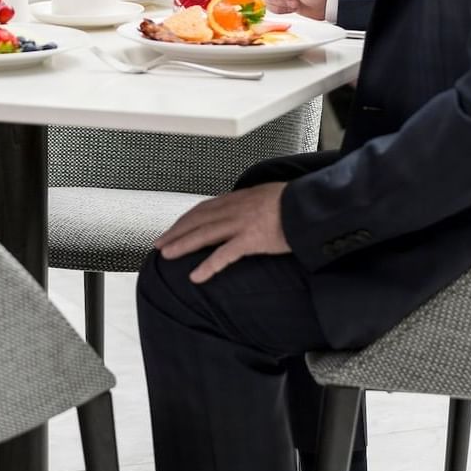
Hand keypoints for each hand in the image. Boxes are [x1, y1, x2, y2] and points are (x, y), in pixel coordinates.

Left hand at [155, 183, 289, 283]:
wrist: (311, 205)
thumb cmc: (294, 202)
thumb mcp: (266, 194)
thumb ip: (250, 202)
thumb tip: (241, 206)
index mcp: (238, 198)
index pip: (204, 208)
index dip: (185, 219)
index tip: (174, 228)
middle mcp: (235, 208)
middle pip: (197, 220)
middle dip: (176, 232)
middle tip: (158, 244)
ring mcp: (241, 223)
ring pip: (203, 234)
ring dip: (182, 245)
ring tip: (166, 256)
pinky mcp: (251, 240)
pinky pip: (224, 255)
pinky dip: (207, 266)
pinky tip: (195, 276)